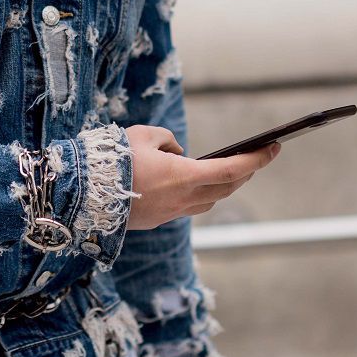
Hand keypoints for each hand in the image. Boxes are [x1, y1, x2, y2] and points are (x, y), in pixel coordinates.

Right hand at [125, 124, 280, 230]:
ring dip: (222, 186)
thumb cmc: (113, 159)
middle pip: (226, 188)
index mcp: (184, 175)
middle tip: (255, 157)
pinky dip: (198, 194)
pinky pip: (187, 206)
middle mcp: (183, 198)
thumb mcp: (143, 135)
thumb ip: (167, 140)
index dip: (257, 159)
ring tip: (226, 170)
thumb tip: (178, 153)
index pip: (232, 169)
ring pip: (209, 200)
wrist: (83, 193)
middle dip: (245, 172)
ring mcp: (171, 213)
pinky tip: (190, 183)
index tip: (273, 148)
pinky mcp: (158, 220)